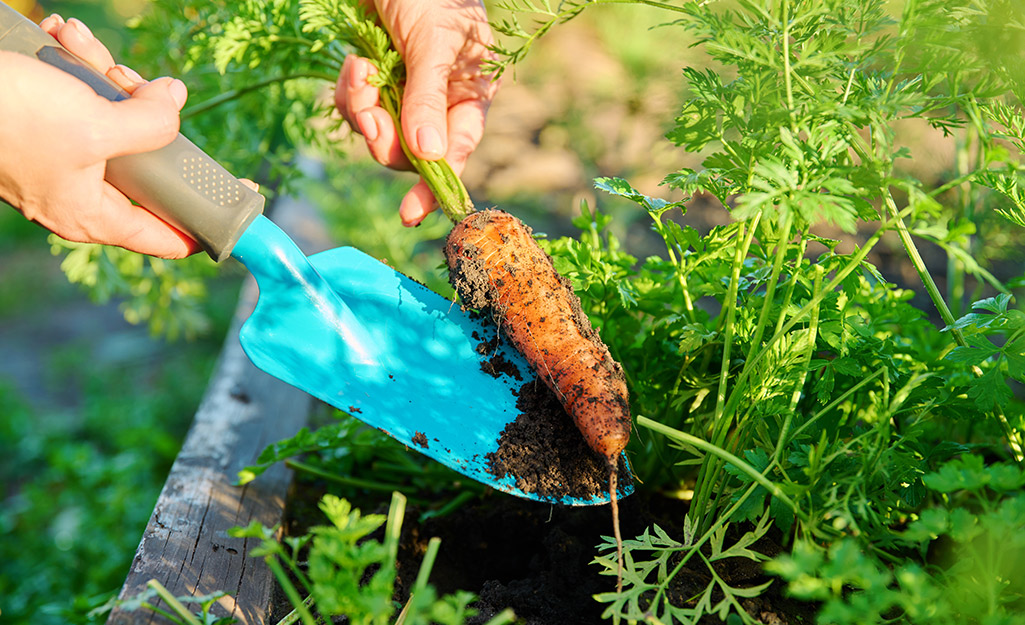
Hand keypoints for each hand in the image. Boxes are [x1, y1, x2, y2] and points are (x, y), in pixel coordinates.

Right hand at [0, 14, 196, 257]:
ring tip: (75, 42)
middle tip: (130, 80)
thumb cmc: (10, 117)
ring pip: (111, 120)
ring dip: (103, 73)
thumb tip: (176, 101)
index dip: (208, 217)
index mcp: (93, 217)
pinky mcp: (39, 130)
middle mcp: (78, 196)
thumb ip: (151, 124)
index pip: (168, 236)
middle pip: (145, 161)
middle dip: (142, 110)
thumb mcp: (95, 124)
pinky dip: (75, 66)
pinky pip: (77, 101)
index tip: (245, 198)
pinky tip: (60, 37)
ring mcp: (57, 163)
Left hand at [334, 0, 498, 225]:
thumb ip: (428, 98)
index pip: (455, 153)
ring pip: (377, 132)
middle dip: (383, 136)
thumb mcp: (434, 42)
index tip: (410, 213)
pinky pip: (356, 109)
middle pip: (407, 152)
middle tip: (371, 110)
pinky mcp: (375, 82)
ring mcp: (403, 94)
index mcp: (469, 96)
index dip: (434, 186)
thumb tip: (428, 155)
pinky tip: (355, 61)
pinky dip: (349, 91)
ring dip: (361, 107)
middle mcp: (439, 103)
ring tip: (361, 70)